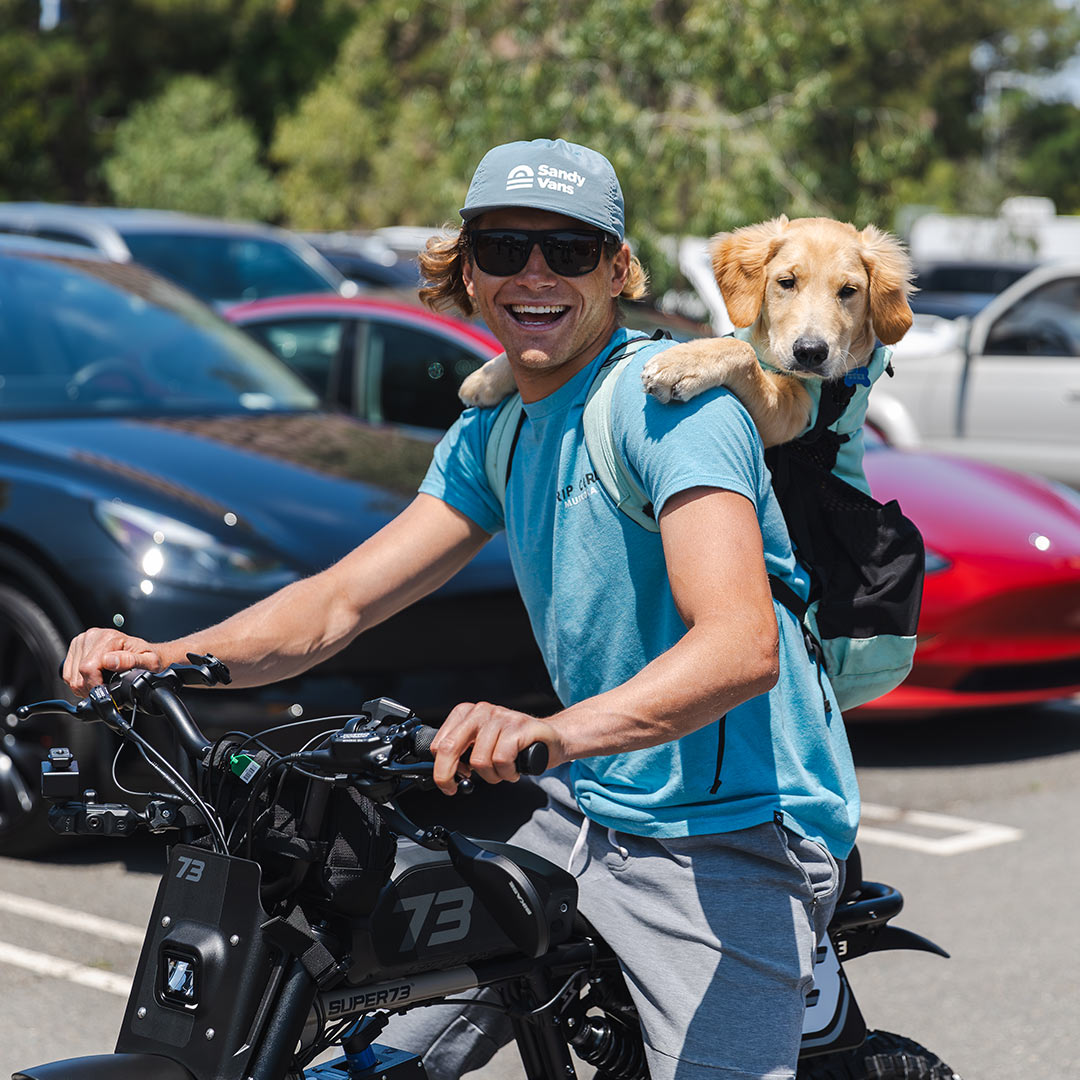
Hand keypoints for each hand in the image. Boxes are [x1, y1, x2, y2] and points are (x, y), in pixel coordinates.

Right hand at [63, 628, 165, 696]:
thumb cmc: (147, 657)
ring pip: (70, 675)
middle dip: (91, 688)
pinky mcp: (76, 649)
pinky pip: (67, 673)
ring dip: (84, 686)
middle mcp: (93, 636)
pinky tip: (93, 681)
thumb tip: (110, 661)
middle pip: (78, 673)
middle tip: (106, 692)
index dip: (96, 686)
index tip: (107, 693)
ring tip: (101, 686)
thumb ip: (131, 661)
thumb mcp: (149, 661)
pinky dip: (78, 682)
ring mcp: (82, 641)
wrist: (145, 653)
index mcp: (109, 638)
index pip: (88, 668)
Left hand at [429, 701, 563, 795]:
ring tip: (502, 772)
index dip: (440, 767)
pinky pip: (501, 760)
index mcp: (468, 713)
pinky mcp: (519, 727)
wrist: (551, 738)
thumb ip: (462, 753)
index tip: (448, 780)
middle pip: (450, 748)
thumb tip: (444, 773)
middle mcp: (481, 711)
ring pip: (479, 760)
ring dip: (491, 776)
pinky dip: (507, 772)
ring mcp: (500, 717)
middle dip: (446, 775)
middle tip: (452, 788)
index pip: (440, 742)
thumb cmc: (515, 744)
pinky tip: (513, 770)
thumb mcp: (482, 744)